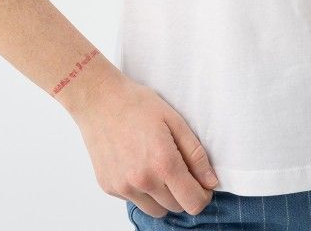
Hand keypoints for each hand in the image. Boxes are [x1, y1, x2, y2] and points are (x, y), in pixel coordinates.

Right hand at [70, 69, 218, 217]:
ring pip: (156, 210)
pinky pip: (135, 200)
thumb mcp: (175, 120)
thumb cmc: (137, 104)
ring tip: (158, 166)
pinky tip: (138, 164)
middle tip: (178, 167)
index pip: (193, 203)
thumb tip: (211, 182)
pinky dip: (142, 190)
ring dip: (163, 196)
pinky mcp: (110, 188)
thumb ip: (195, 154)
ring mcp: (124, 187)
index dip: (203, 196)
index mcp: (163, 163)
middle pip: (176, 208)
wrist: (99, 99)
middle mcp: (143, 181)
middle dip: (183, 192)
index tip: (202, 184)